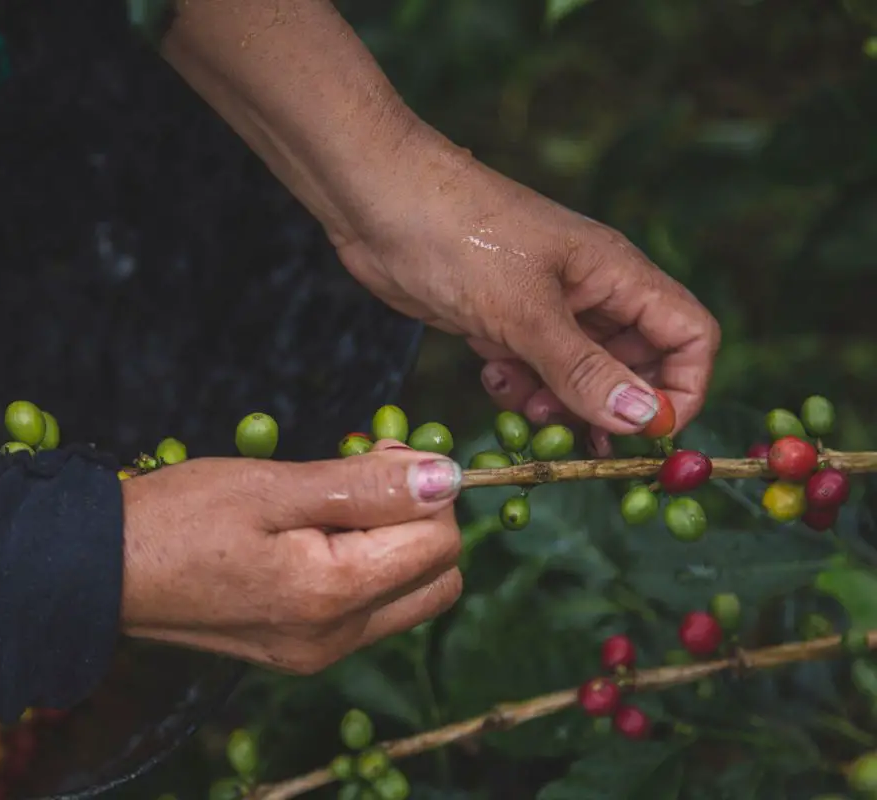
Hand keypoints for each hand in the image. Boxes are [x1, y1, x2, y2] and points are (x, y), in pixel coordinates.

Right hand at [119, 441, 463, 673]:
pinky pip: (369, 608)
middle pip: (437, 576)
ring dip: (393, 540)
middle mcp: (337, 638)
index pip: (439, 541)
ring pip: (409, 593)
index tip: (375, 448)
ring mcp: (319, 652)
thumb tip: (446, 478)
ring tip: (333, 498)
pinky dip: (364, 564)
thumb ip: (366, 486)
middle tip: (363, 469)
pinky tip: (315, 530)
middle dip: (420, 517)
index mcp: (333, 595)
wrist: (103, 570)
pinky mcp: (300, 651)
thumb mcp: (272, 486)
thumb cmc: (178, 518)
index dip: (424, 487)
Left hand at [331, 128, 720, 441]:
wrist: (376, 201)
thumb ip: (583, 368)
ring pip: (578, 374)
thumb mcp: (524, 311)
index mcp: (617, 273)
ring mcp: (544, 306)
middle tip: (576, 438)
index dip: (682, 389)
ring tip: (525, 404)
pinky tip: (489, 372)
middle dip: (610, 406)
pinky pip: (531, 369)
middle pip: (635, 363)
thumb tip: (644, 418)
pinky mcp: (500, 319)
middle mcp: (590, 291)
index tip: (646, 434)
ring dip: (558, 402)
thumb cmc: (458, 235)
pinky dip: (518, 385)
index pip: (690, 334)